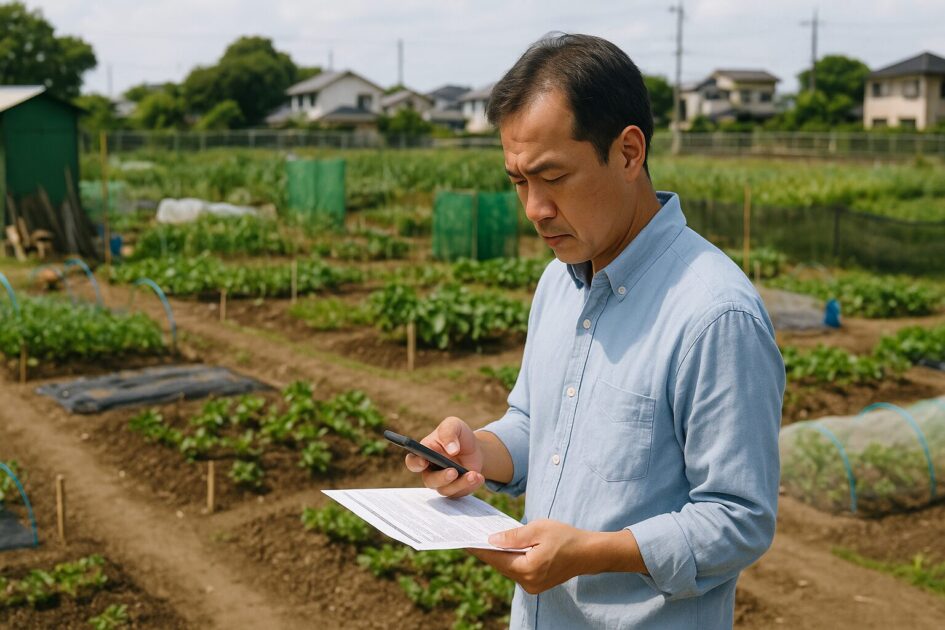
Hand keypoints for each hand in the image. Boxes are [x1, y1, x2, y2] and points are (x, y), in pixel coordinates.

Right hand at [404, 416, 484, 496]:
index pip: (413, 462)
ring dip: (460, 483)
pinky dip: (471, 485)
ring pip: (446, 490)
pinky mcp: (456, 490)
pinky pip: (461, 492)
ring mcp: (443, 483)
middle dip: (441, 478)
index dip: (416, 463)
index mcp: (424, 454)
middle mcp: (430, 471)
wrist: (475, 448)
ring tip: (473, 474)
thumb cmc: (458, 435)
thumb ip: (449, 432)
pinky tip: (479, 477)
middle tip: (453, 471)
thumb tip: (451, 449)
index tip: (424, 462)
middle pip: (430, 481)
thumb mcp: (454, 425)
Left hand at [468, 520, 590, 593]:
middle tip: (471, 537)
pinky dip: (510, 560)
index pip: (496, 559)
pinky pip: (517, 571)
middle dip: (487, 551)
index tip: (464, 542)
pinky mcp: (536, 584)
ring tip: (484, 540)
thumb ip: (514, 536)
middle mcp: (528, 582)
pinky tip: (504, 548)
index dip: (479, 550)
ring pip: (508, 568)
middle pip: (500, 565)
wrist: (589, 553)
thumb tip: (492, 540)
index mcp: (528, 568)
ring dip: (499, 556)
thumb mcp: (539, 529)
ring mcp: (533, 586)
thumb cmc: (566, 537)